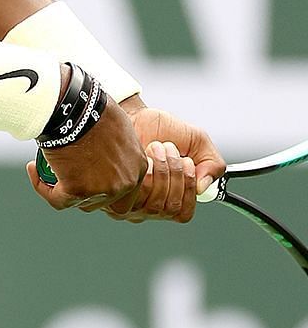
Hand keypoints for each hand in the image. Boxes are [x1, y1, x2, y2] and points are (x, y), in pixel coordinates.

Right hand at [28, 103, 148, 212]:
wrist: (73, 106)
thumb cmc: (92, 106)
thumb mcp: (117, 125)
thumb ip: (117, 144)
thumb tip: (105, 145)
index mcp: (138, 167)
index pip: (126, 190)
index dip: (103, 183)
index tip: (84, 170)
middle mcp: (125, 183)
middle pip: (104, 201)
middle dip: (86, 192)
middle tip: (67, 175)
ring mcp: (102, 189)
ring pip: (80, 202)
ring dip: (63, 190)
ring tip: (44, 168)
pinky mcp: (78, 191)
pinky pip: (57, 200)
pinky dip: (43, 188)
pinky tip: (33, 169)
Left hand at [100, 108, 225, 222]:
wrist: (134, 114)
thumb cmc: (161, 129)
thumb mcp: (198, 142)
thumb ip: (212, 164)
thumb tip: (203, 188)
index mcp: (171, 197)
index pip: (183, 213)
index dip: (189, 189)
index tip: (188, 162)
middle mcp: (150, 204)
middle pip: (171, 208)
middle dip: (175, 174)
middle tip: (170, 149)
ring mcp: (131, 201)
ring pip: (154, 204)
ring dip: (161, 170)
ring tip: (156, 148)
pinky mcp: (115, 192)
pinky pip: (134, 195)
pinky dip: (145, 173)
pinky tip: (143, 155)